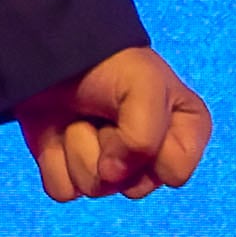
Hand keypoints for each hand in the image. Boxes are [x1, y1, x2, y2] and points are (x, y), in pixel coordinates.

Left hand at [15, 47, 209, 203]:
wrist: (53, 47)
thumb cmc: (109, 63)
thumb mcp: (146, 84)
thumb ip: (146, 137)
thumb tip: (111, 175)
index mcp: (182, 135)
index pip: (173, 172)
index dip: (151, 144)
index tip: (137, 108)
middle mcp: (148, 159)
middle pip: (131, 186)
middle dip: (111, 145)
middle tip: (103, 112)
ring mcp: (108, 167)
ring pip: (94, 187)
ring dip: (78, 146)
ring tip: (78, 115)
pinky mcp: (69, 171)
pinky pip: (63, 189)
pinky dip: (53, 158)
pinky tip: (56, 132)